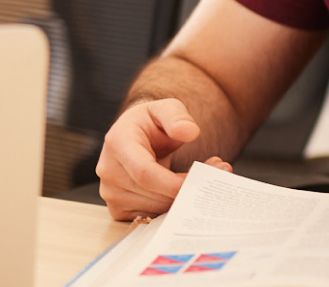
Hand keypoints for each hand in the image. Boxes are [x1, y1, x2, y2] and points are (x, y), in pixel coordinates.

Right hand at [96, 99, 205, 220]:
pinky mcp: (118, 209)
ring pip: (156, 210)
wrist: (137, 137)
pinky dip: (173, 210)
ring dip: (184, 200)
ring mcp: (111, 193)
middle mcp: (109, 171)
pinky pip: (152, 218)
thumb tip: (189, 131)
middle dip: (188, 190)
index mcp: (117, 143)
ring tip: (204, 179)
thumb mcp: (166, 109)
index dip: (175, 183)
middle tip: (219, 173)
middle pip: (153, 195)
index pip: (145, 173)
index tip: (202, 178)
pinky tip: (184, 192)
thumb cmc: (151, 123)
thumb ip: (177, 116)